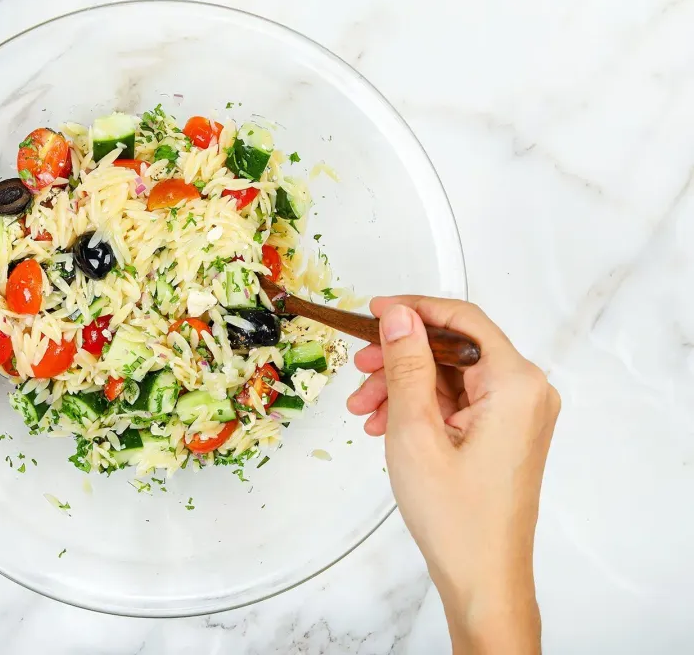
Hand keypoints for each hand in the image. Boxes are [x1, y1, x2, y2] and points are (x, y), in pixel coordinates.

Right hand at [346, 297, 559, 653]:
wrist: (482, 577)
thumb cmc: (455, 515)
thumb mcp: (415, 431)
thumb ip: (407, 366)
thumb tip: (399, 316)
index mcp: (515, 384)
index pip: (462, 321)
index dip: (413, 309)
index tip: (372, 313)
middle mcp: (526, 392)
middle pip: (453, 348)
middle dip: (400, 356)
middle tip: (360, 369)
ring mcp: (517, 414)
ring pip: (450, 376)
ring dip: (403, 385)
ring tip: (364, 410)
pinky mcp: (505, 433)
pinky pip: (458, 401)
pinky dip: (420, 406)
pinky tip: (385, 424)